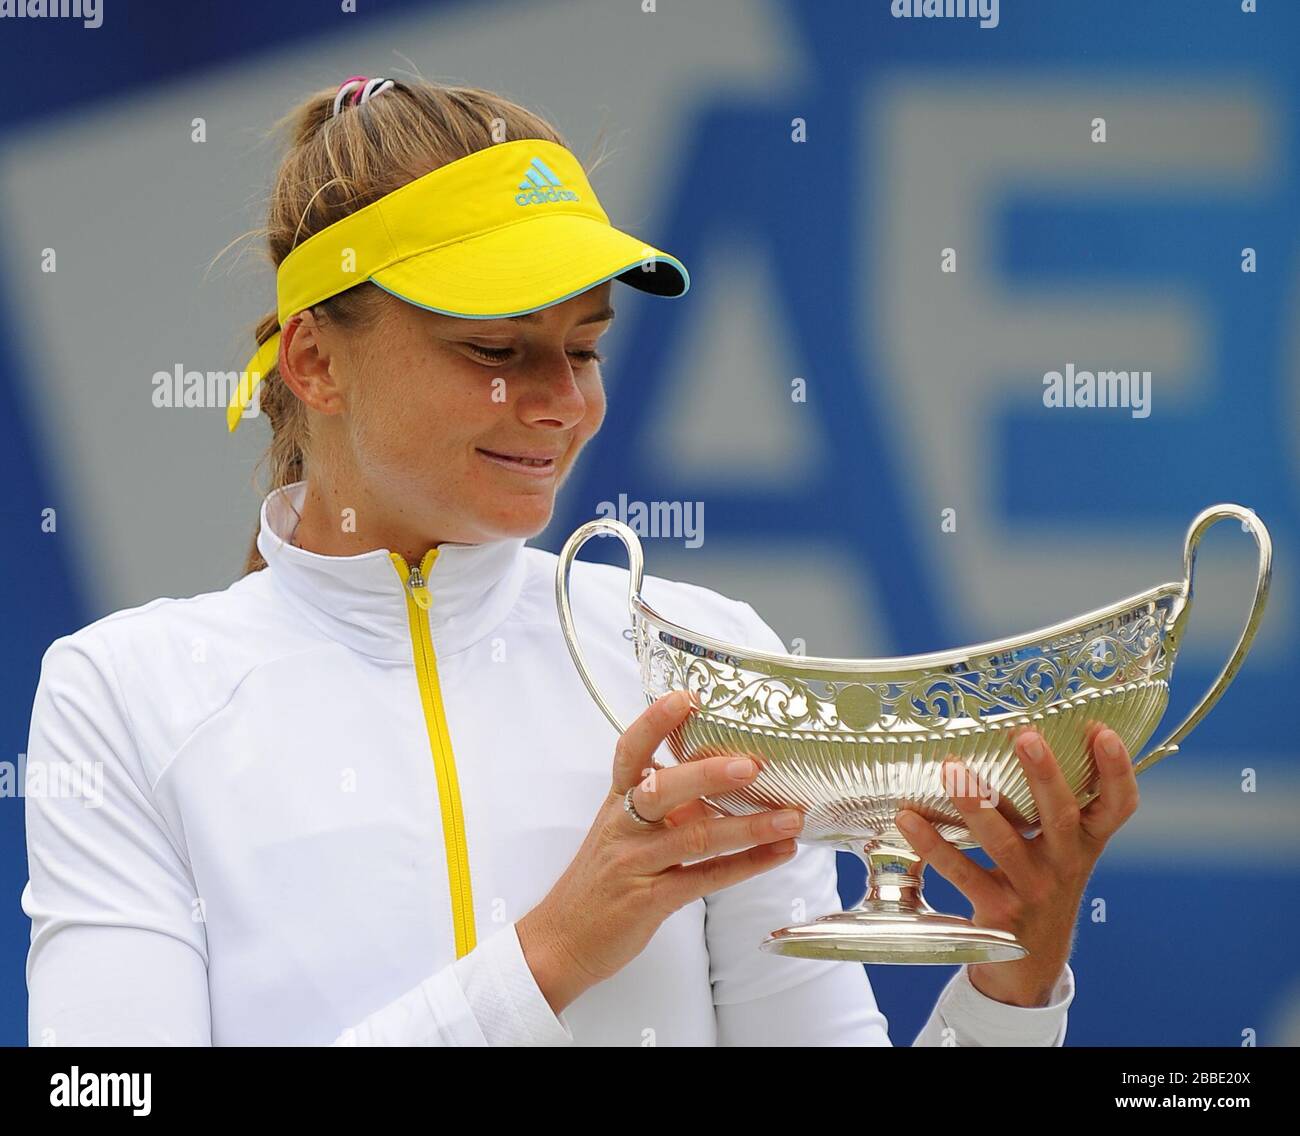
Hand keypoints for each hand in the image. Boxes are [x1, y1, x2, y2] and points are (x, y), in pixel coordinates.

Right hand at [517, 690, 804, 1013]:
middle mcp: (624, 826)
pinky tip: (777, 854)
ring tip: (790, 817)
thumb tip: (723, 778)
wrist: (562, 940)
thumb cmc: (601, 881)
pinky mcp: (649, 901)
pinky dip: (745, 865)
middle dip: (709, 774)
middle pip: (664, 789)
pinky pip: (704, 879)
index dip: (656, 721)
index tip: (688, 697)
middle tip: (752, 765)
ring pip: (695, 837)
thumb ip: (667, 805)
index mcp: (617, 801)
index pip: (630, 751)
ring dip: (749, 826)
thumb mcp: (625, 830)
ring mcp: (636, 863)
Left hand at [894, 722, 1138, 1006]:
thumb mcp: (1061, 850)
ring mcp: (1032, 891)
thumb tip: (1024, 731)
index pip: (1117, 807)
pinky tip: (909, 818)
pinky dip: (932, 845)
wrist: (1029, 965)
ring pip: (1005, 843)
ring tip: (953, 767)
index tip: (1103, 732)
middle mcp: (1065, 866)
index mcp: (1086, 844)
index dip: (1116, 771)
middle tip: (1026, 736)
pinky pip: (961, 872)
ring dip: (977, 804)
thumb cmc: (1041, 885)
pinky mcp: (996, 913)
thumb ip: (1052, 804)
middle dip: (1045, 775)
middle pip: (1062, 817)